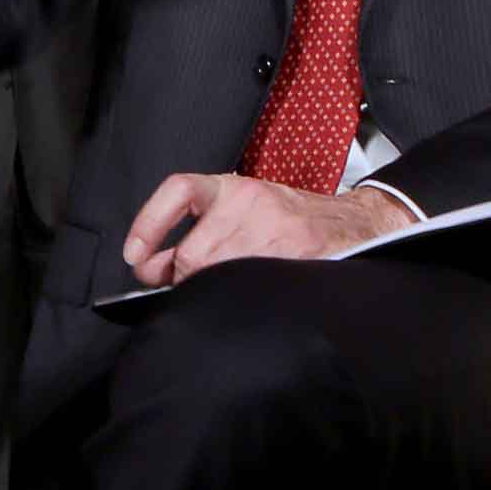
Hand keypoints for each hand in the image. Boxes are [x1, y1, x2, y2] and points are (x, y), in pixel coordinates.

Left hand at [121, 174, 410, 290]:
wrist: (356, 224)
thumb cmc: (293, 222)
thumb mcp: (244, 213)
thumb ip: (199, 236)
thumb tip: (152, 268)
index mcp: (232, 187)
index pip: (178, 191)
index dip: (149, 224)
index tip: (134, 255)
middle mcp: (249, 200)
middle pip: (193, 254)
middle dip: (184, 283)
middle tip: (187, 293)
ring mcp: (276, 227)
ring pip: (219, 274)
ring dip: (211, 294)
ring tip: (221, 297)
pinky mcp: (299, 253)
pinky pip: (252, 285)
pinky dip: (238, 299)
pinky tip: (243, 301)